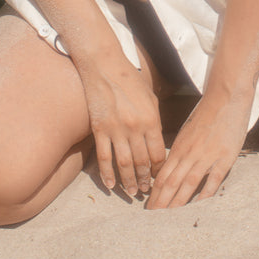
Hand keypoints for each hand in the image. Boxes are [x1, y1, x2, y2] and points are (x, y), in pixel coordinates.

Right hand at [78, 57, 166, 197]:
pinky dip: (107, 174)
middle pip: (141, 162)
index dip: (158, 169)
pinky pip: (104, 157)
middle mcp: (135, 127)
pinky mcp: (99, 129)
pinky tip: (111, 185)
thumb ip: (154, 120)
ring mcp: (116, 130)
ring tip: (133, 192)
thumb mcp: (150, 98)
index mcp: (151, 119)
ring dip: (129, 181)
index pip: (158, 153)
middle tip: (146, 190)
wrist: (105, 66)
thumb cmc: (130, 80)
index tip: (158, 177)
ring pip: (124, 164)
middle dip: (145, 179)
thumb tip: (157, 141)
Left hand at [146, 90, 250, 208]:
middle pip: (171, 182)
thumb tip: (171, 169)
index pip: (162, 174)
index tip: (149, 207)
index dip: (155, 193)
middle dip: (161, 202)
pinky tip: (199, 206)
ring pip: (188, 183)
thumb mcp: (188, 131)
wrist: (226, 96)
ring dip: (177, 202)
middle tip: (152, 218)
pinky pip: (213, 179)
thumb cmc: (206, 113)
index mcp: (179, 146)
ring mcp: (207, 155)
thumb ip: (180, 150)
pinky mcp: (225, 156)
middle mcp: (190, 152)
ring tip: (169, 218)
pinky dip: (205, 193)